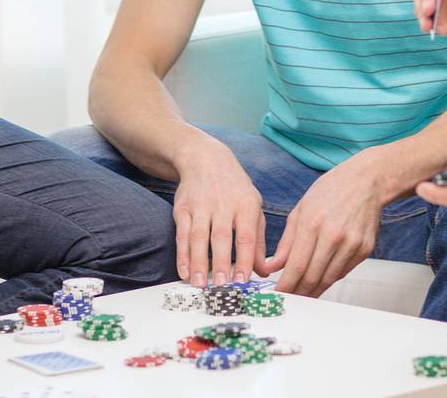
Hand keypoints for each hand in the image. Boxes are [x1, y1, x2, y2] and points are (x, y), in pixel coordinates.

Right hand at [172, 144, 268, 287]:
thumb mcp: (253, 207)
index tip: (243, 282)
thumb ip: (258, 240)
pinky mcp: (182, 208)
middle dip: (220, 263)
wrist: (206, 160)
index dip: (245, 260)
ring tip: (199, 284)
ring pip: (198, 237)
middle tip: (220, 286)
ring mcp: (201, 205)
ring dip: (198, 262)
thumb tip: (264, 271)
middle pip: (221, 237)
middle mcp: (223, 204)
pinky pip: (182, 234)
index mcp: (246, 205)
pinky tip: (184, 272)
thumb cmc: (235, 190)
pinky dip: (182, 255)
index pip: (247, 236)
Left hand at [264, 154, 385, 296]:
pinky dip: (329, 280)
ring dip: (313, 291)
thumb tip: (272, 266)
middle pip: (312, 276)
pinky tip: (320, 281)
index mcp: (313, 223)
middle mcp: (333, 235)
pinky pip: (342, 272)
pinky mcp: (364, 249)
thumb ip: (287, 241)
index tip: (278, 294)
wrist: (367, 181)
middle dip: (297, 292)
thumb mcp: (301, 209)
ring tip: (302, 294)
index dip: (286, 285)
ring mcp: (351, 244)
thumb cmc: (332, 190)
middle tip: (289, 298)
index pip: (296, 265)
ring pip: (328, 279)